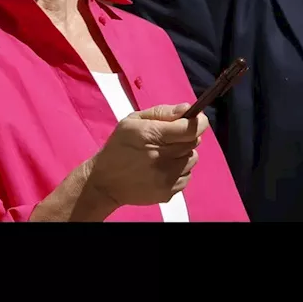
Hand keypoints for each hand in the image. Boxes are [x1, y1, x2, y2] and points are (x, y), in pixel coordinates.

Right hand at [86, 103, 206, 208]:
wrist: (105, 181)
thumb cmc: (118, 147)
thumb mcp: (131, 122)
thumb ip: (161, 112)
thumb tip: (187, 109)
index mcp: (152, 136)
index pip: (190, 129)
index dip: (197, 122)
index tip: (196, 119)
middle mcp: (162, 157)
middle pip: (193, 143)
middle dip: (185, 137)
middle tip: (167, 139)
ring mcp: (167, 177)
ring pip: (192, 159)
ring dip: (182, 155)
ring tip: (163, 155)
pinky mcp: (169, 192)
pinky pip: (187, 176)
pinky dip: (179, 170)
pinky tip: (161, 169)